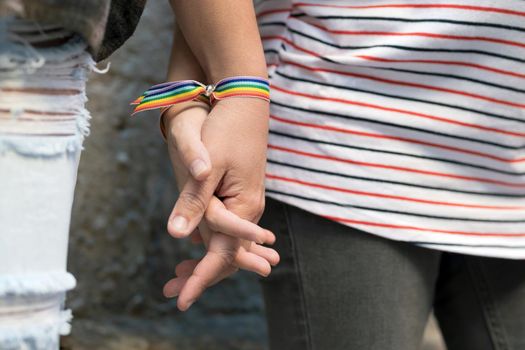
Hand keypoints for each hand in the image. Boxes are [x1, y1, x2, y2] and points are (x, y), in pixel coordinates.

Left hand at [162, 99, 278, 309]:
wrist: (245, 103)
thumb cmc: (226, 130)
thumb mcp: (206, 167)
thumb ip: (193, 202)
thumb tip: (177, 234)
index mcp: (244, 208)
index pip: (223, 255)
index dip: (201, 279)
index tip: (182, 299)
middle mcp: (249, 210)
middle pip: (226, 254)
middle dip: (200, 274)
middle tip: (172, 290)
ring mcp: (246, 203)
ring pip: (225, 241)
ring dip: (202, 259)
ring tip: (178, 276)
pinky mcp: (239, 195)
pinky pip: (225, 227)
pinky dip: (208, 241)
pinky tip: (193, 247)